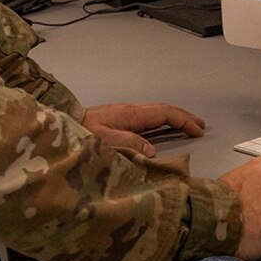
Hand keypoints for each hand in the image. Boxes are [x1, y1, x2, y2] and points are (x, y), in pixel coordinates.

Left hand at [83, 102, 204, 156]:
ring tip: (186, 127)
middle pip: (163, 109)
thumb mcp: (105, 142)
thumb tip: (152, 151)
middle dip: (184, 116)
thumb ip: (130, 144)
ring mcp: (123, 113)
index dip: (184, 120)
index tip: (199, 131)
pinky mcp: (116, 119)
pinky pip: (146, 117)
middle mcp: (130, 110)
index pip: (164, 113)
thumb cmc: (80, 133)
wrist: (59, 125)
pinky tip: (160, 129)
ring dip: (173, 118)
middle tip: (201, 126)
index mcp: (130, 114)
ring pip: (155, 111)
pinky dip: (160, 121)